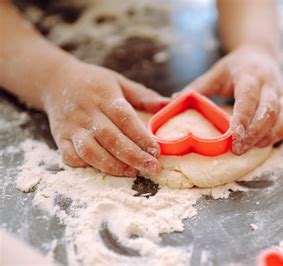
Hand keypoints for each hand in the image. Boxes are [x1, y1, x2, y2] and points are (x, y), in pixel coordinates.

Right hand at [43, 60, 168, 176]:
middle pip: (111, 138)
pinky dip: (87, 166)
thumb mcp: (119, 82)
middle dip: (133, 156)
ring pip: (90, 151)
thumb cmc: (94, 83)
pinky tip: (106, 169)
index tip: (156, 150)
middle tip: (152, 168)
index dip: (141, 136)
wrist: (54, 80)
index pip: (125, 119)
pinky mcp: (60, 139)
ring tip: (132, 172)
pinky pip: (71, 156)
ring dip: (112, 165)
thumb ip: (143, 96)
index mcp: (105, 97)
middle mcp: (87, 113)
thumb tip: (169, 103)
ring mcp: (72, 128)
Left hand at [185, 46, 282, 153]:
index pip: (249, 98)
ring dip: (270, 136)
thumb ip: (196, 89)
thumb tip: (171, 104)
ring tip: (253, 148)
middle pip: (269, 111)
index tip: (233, 139)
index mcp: (250, 75)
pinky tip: (269, 141)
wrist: (261, 56)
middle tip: (239, 151)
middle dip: (255, 134)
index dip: (242, 120)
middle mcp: (271, 84)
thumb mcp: (215, 74)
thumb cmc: (235, 69)